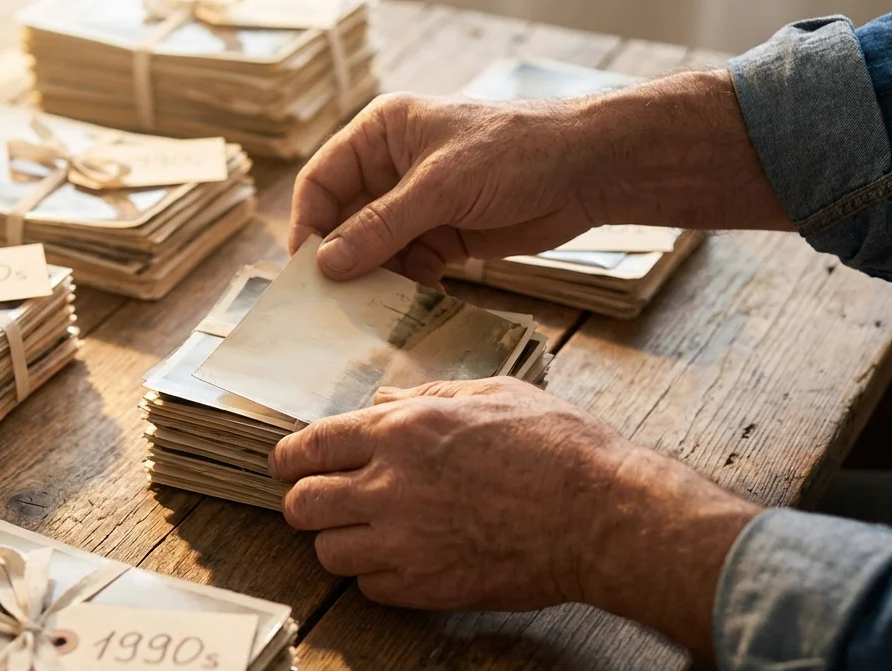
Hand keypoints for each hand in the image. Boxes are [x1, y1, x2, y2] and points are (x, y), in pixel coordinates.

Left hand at [268, 377, 761, 658]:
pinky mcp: (426, 586)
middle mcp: (390, 484)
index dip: (289, 459)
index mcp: (403, 429)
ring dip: (341, 542)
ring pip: (327, 552)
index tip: (288, 467)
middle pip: (300, 504)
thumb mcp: (493, 394)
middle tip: (325, 503)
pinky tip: (406, 560)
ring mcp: (404, 540)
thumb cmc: (559, 446)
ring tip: (370, 533)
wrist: (602, 515)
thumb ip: (429, 396)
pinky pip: (369, 587)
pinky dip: (378, 576)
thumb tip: (384, 400)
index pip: (309, 445)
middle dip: (306, 502)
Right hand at [291, 71, 790, 285]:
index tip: (304, 270)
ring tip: (363, 314)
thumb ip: (382, 226)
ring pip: (374, 250)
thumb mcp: (440, 186)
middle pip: (345, 221)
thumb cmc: (515, 153)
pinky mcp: (444, 236)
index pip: (323, 181)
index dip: (308, 225)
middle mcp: (392, 168)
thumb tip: (326, 264)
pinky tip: (401, 310)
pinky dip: (403, 289)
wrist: (587, 171)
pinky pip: (407, 268)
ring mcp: (418, 205)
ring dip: (371, 280)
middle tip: (326, 304)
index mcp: (382, 134)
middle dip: (339, 260)